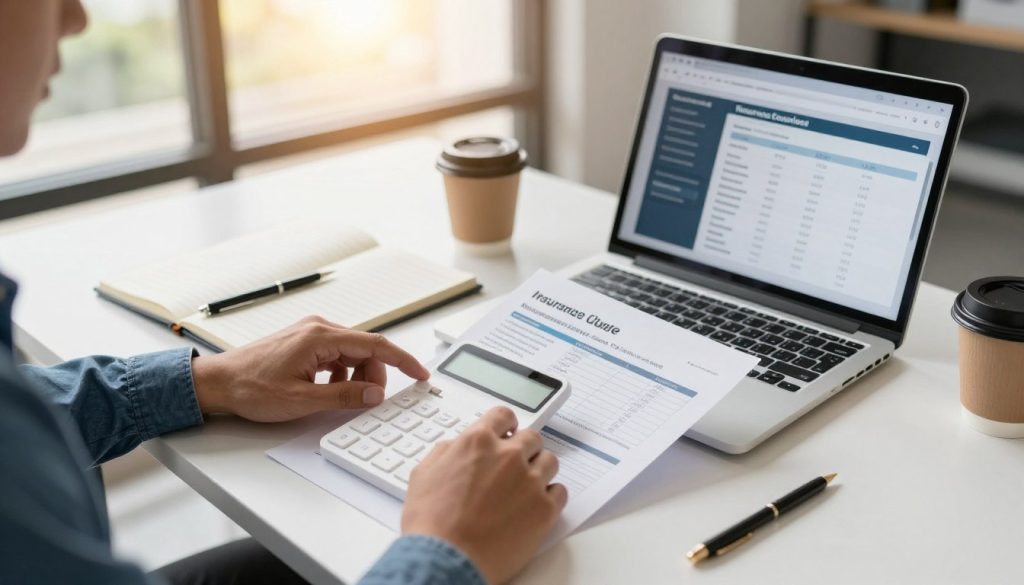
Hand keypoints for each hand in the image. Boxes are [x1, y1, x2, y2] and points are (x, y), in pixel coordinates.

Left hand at [191, 316, 428, 421]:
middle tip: (370, 401)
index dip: (403, 361)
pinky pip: (338, 355)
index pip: (376, 345)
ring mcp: (311, 333)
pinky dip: (343, 373)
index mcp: (320, 337)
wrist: (218, 383)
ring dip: (358, 376)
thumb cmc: (251, 388)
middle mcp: (318, 328)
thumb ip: (343, 397)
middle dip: (375, 375)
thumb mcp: (301, 400)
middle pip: (366, 349)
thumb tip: (373, 395)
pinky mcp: (305, 341)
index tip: (420, 374)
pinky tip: (331, 390)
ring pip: (353, 353)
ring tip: (345, 398)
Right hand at [402, 407, 567, 583]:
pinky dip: (550, 496)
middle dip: (524, 448)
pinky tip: (535, 505)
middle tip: (514, 465)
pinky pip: (560, 492)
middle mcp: (508, 456)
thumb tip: (455, 446)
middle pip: (531, 437)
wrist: (447, 559)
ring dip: (539, 470)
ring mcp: (529, 481)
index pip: (504, 416)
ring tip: (525, 487)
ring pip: (549, 461)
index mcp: (478, 442)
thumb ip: (445, 452)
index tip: (508, 431)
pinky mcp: (544, 509)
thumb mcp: (423, 475)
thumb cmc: (432, 523)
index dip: (506, 424)